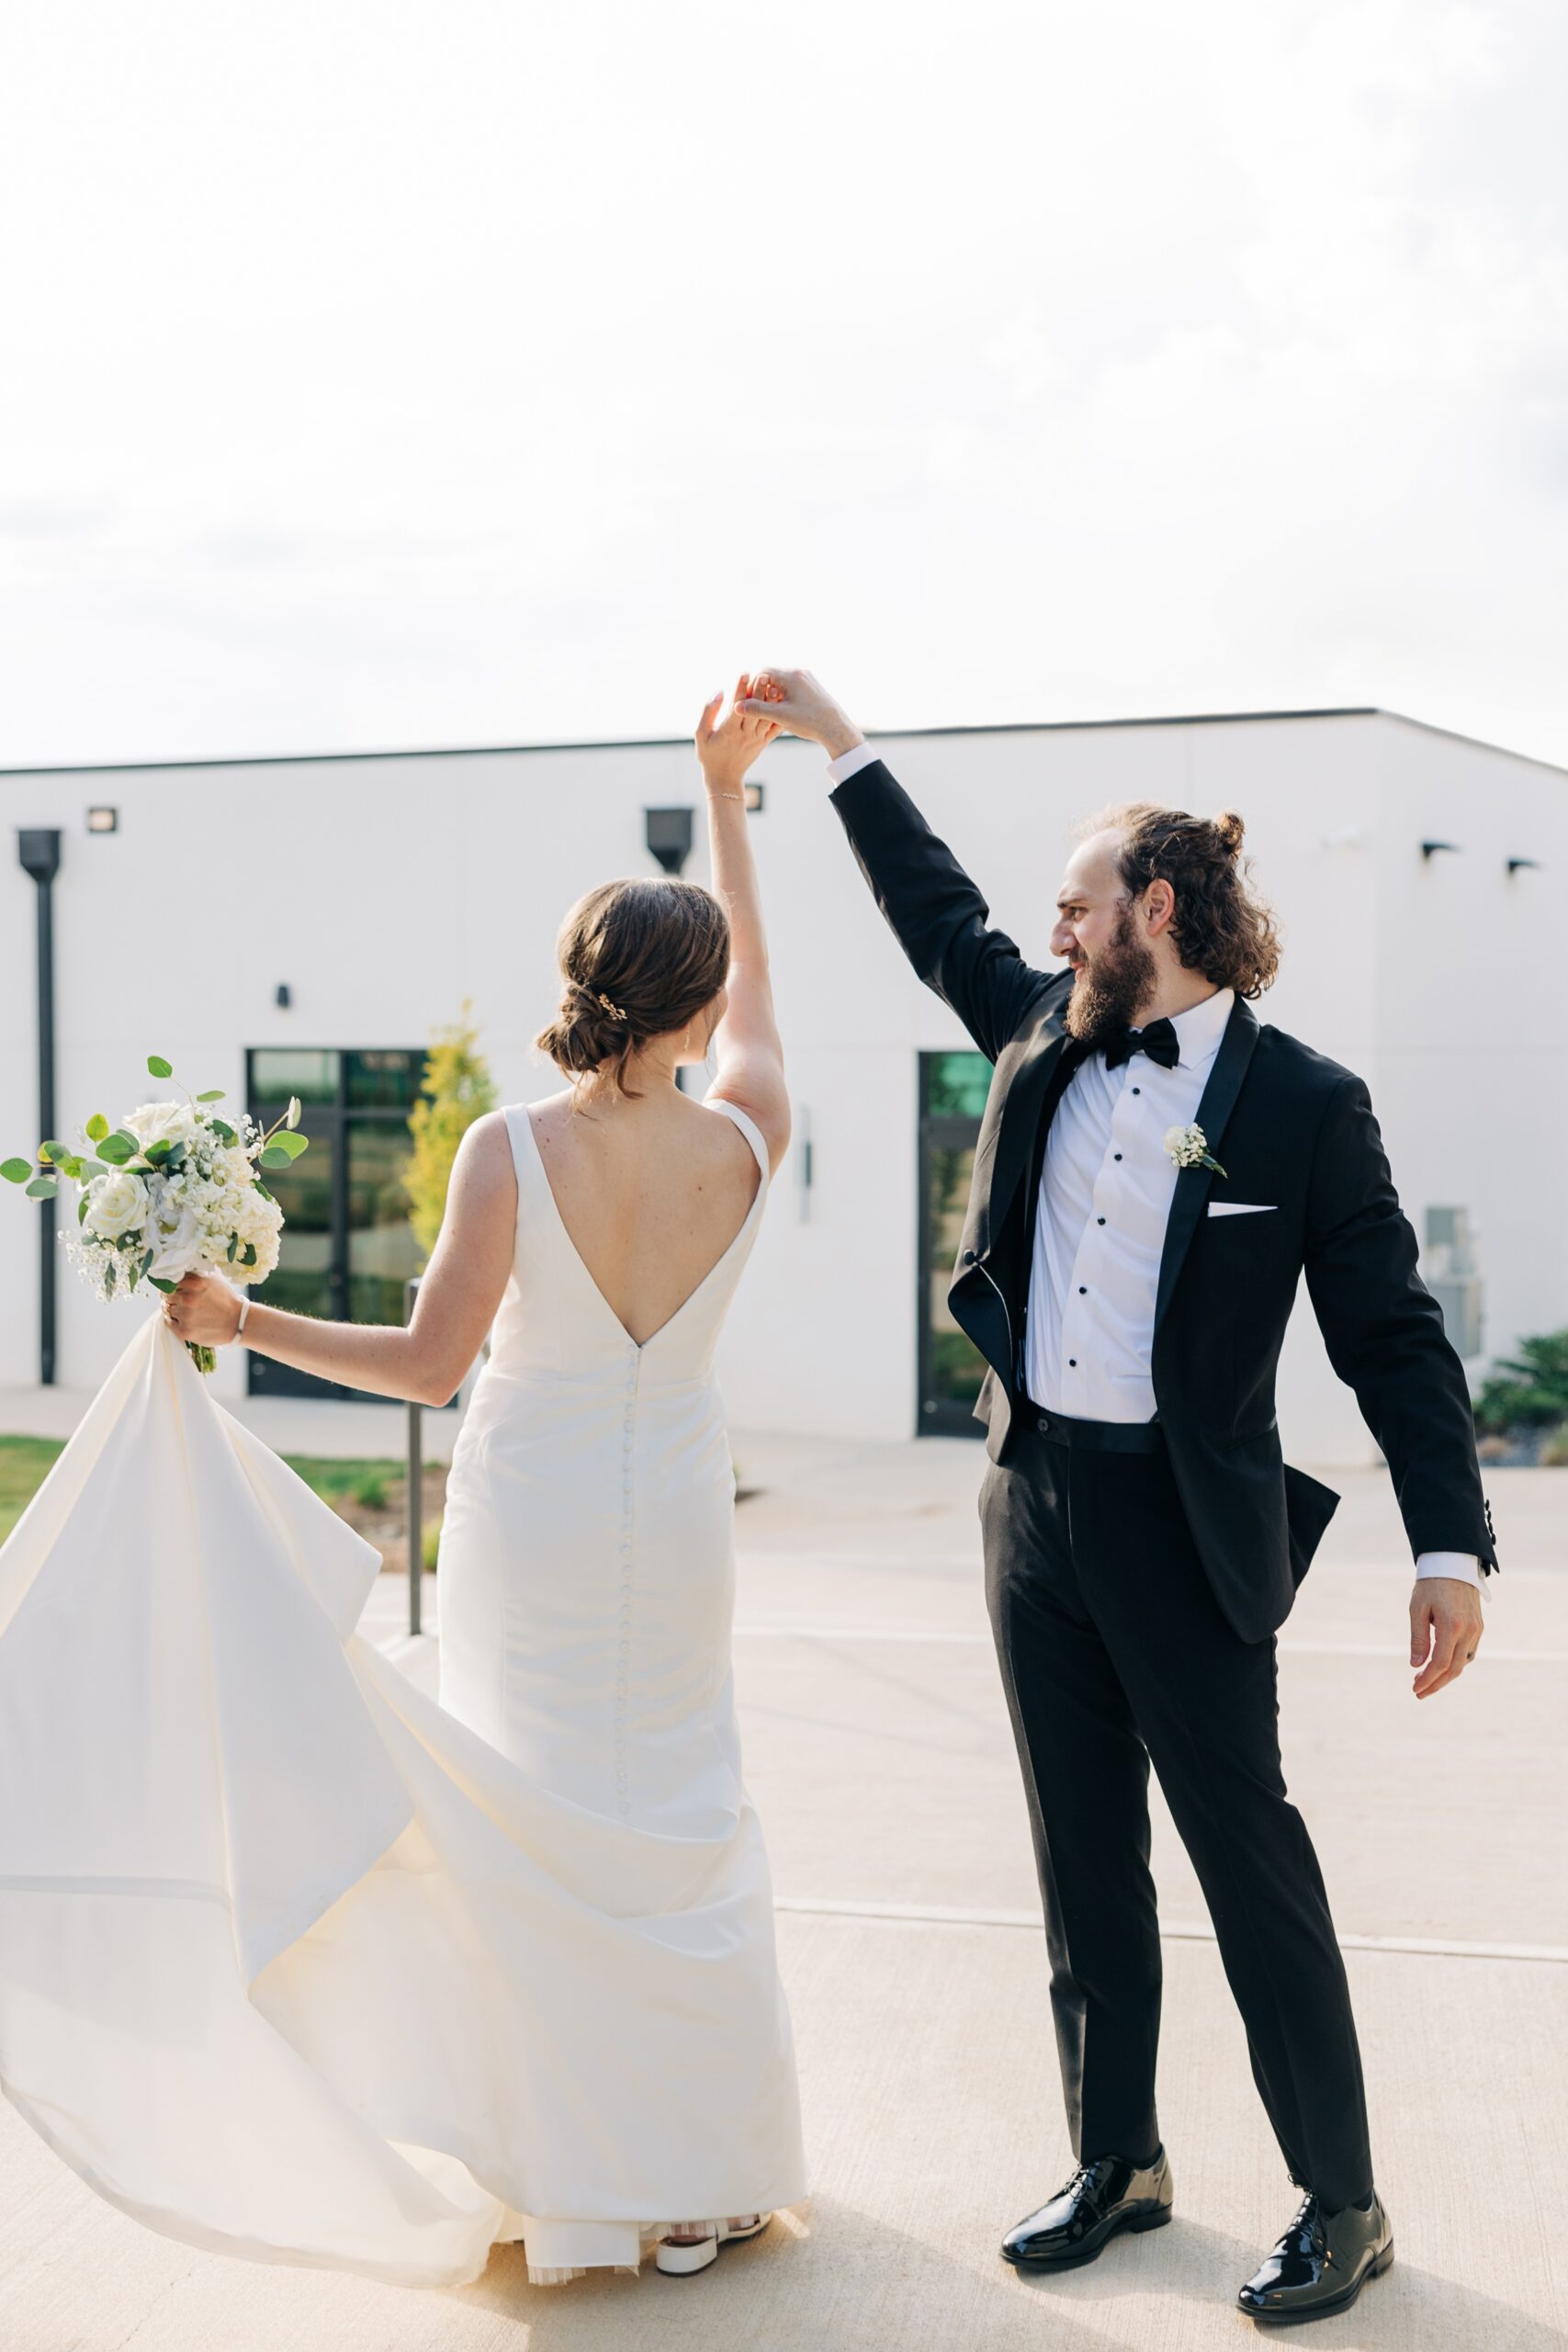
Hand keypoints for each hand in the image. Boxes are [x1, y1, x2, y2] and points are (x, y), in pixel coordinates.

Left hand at [163, 1271, 243, 1347]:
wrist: (238, 1322)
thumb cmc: (226, 1300)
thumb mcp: (215, 1279)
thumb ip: (197, 1273)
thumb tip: (184, 1266)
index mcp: (194, 1283)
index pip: (172, 1281)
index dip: (174, 1285)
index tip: (178, 1289)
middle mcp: (188, 1298)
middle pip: (167, 1295)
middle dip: (173, 1297)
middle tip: (182, 1301)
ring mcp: (185, 1315)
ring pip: (167, 1309)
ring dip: (174, 1309)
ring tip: (185, 1311)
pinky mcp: (184, 1330)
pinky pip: (168, 1322)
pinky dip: (172, 1320)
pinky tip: (182, 1319)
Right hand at [695, 675, 778, 796]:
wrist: (724, 778)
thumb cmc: (709, 755)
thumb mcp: (701, 734)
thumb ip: (708, 712)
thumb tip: (719, 692)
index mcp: (729, 730)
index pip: (737, 706)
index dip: (740, 688)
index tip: (744, 673)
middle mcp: (745, 734)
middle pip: (755, 709)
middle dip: (759, 691)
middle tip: (764, 674)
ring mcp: (756, 739)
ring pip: (767, 717)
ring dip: (771, 701)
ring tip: (776, 685)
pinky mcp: (764, 743)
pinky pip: (774, 728)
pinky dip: (779, 715)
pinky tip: (783, 702)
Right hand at [738, 668, 864, 759]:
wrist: (837, 729)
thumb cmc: (810, 722)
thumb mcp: (780, 716)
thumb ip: (757, 709)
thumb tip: (737, 707)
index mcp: (791, 675)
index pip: (762, 671)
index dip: (751, 686)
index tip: (746, 700)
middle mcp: (800, 673)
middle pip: (772, 676)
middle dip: (761, 691)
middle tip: (754, 707)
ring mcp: (808, 679)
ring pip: (782, 683)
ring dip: (772, 695)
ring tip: (768, 712)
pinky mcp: (813, 688)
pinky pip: (792, 688)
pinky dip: (783, 697)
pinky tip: (782, 712)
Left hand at [1409, 1576, 1484, 1698]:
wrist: (1453, 1563)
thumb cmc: (1431, 1584)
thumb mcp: (1417, 1609)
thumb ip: (1418, 1638)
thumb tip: (1416, 1665)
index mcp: (1452, 1626)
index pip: (1440, 1663)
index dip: (1428, 1679)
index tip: (1415, 1688)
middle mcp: (1469, 1630)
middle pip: (1454, 1668)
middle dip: (1436, 1683)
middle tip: (1419, 1692)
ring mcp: (1477, 1629)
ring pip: (1463, 1662)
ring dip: (1446, 1676)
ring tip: (1427, 1681)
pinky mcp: (1479, 1627)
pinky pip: (1469, 1652)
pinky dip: (1456, 1663)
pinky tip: (1442, 1666)